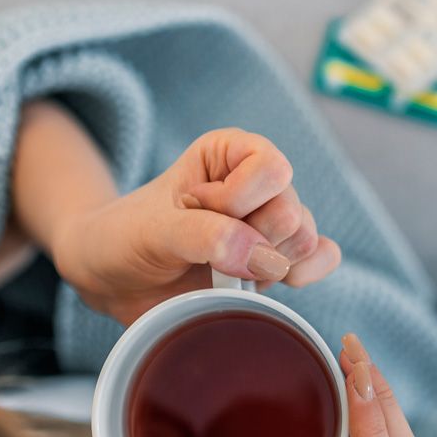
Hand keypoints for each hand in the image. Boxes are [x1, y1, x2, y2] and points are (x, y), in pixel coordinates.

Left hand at [10, 103, 340, 324]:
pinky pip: (321, 260)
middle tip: (204, 249)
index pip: (270, 170)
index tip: (193, 210)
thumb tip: (267, 259)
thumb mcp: (153, 231)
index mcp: (232, 153)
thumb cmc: (127, 238)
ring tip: (222, 270)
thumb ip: (207, 236)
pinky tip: (263, 283)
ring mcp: (271, 224)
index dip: (237, 201)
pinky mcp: (278, 260)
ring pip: (305, 242)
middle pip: (292, 213)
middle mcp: (259, 183)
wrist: (114, 278)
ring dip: (266, 266)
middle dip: (250, 241)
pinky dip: (301, 275)